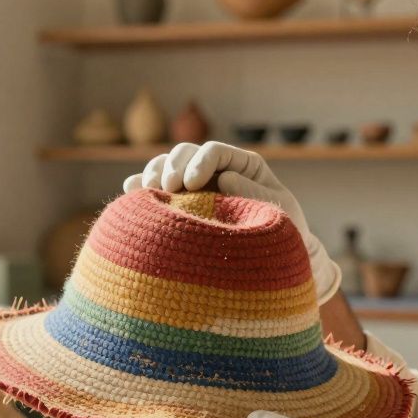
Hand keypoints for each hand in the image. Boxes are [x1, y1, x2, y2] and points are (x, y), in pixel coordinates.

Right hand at [122, 142, 341, 303]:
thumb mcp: (280, 214)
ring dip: (154, 173)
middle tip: (168, 189)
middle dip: (172, 166)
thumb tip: (225, 179)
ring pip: (166, 166)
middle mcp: (216, 172)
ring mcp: (195, 188)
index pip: (215, 151)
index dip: (200, 162)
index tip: (191, 184)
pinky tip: (132, 193)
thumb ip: (254, 194)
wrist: (275, 265)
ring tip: (150, 191)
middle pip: (185, 153)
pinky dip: (141, 188)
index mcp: (243, 166)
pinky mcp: (180, 207)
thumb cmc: (286, 235)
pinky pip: (155, 191)